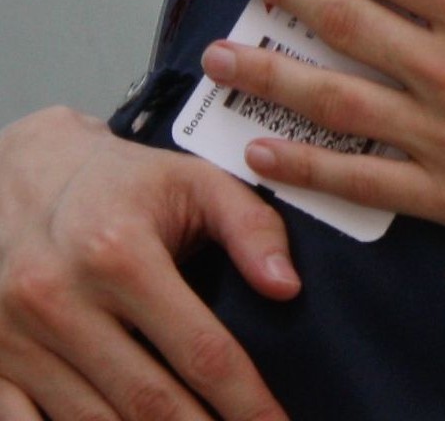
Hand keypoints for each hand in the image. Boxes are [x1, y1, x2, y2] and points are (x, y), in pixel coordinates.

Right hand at [0, 105, 294, 420]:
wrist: (20, 175)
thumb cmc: (122, 182)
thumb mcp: (194, 181)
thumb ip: (251, 226)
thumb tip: (288, 288)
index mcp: (119, 254)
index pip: (199, 348)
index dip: (244, 398)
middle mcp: (59, 301)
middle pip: (145, 402)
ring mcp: (15, 340)